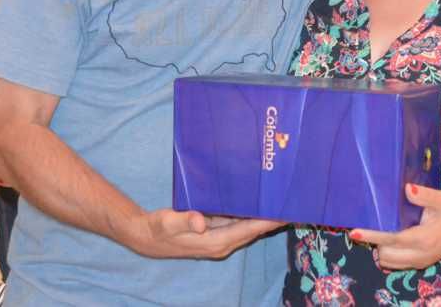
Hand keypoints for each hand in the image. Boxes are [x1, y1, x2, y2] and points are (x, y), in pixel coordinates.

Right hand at [121, 208, 283, 259]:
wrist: (147, 236)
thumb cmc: (159, 228)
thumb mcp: (168, 223)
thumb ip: (184, 220)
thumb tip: (199, 220)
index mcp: (217, 242)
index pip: (250, 230)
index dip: (269, 221)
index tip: (287, 211)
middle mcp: (223, 242)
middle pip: (255, 229)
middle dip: (273, 217)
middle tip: (293, 199)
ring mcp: (220, 236)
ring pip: (248, 224)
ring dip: (264, 214)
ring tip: (282, 197)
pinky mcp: (216, 229)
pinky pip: (239, 220)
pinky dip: (251, 211)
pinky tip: (259, 199)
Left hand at [348, 184, 440, 270]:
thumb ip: (425, 195)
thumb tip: (407, 189)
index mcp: (425, 238)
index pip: (392, 239)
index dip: (372, 235)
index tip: (355, 232)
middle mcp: (421, 254)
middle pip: (385, 254)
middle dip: (375, 241)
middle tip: (370, 222)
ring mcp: (420, 261)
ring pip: (388, 262)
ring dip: (381, 248)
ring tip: (382, 228)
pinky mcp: (420, 263)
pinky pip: (396, 263)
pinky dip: (389, 253)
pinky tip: (392, 236)